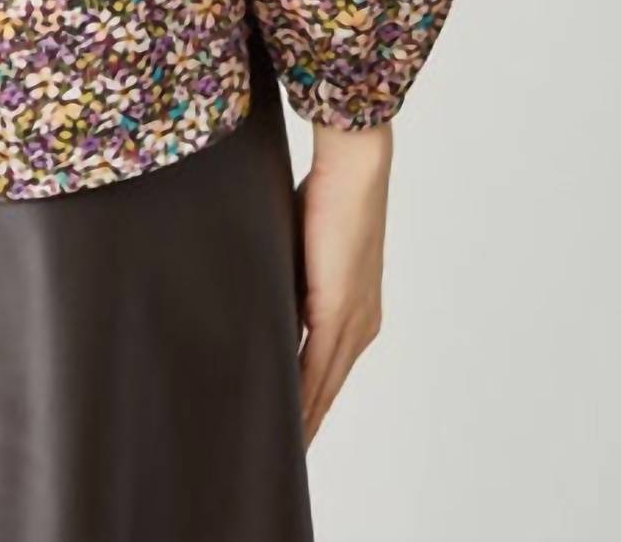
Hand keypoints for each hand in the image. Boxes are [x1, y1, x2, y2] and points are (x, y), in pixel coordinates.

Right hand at [296, 121, 391, 445]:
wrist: (355, 165)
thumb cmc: (329, 191)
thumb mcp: (302, 248)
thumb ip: (288, 280)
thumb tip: (260, 294)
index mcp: (356, 312)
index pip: (327, 371)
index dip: (307, 403)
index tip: (285, 428)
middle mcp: (360, 325)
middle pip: (326, 390)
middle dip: (303, 423)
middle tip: (276, 455)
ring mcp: (352, 321)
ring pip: (322, 387)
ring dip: (300, 418)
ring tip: (274, 448)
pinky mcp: (336, 310)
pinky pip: (314, 367)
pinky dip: (297, 395)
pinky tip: (282, 416)